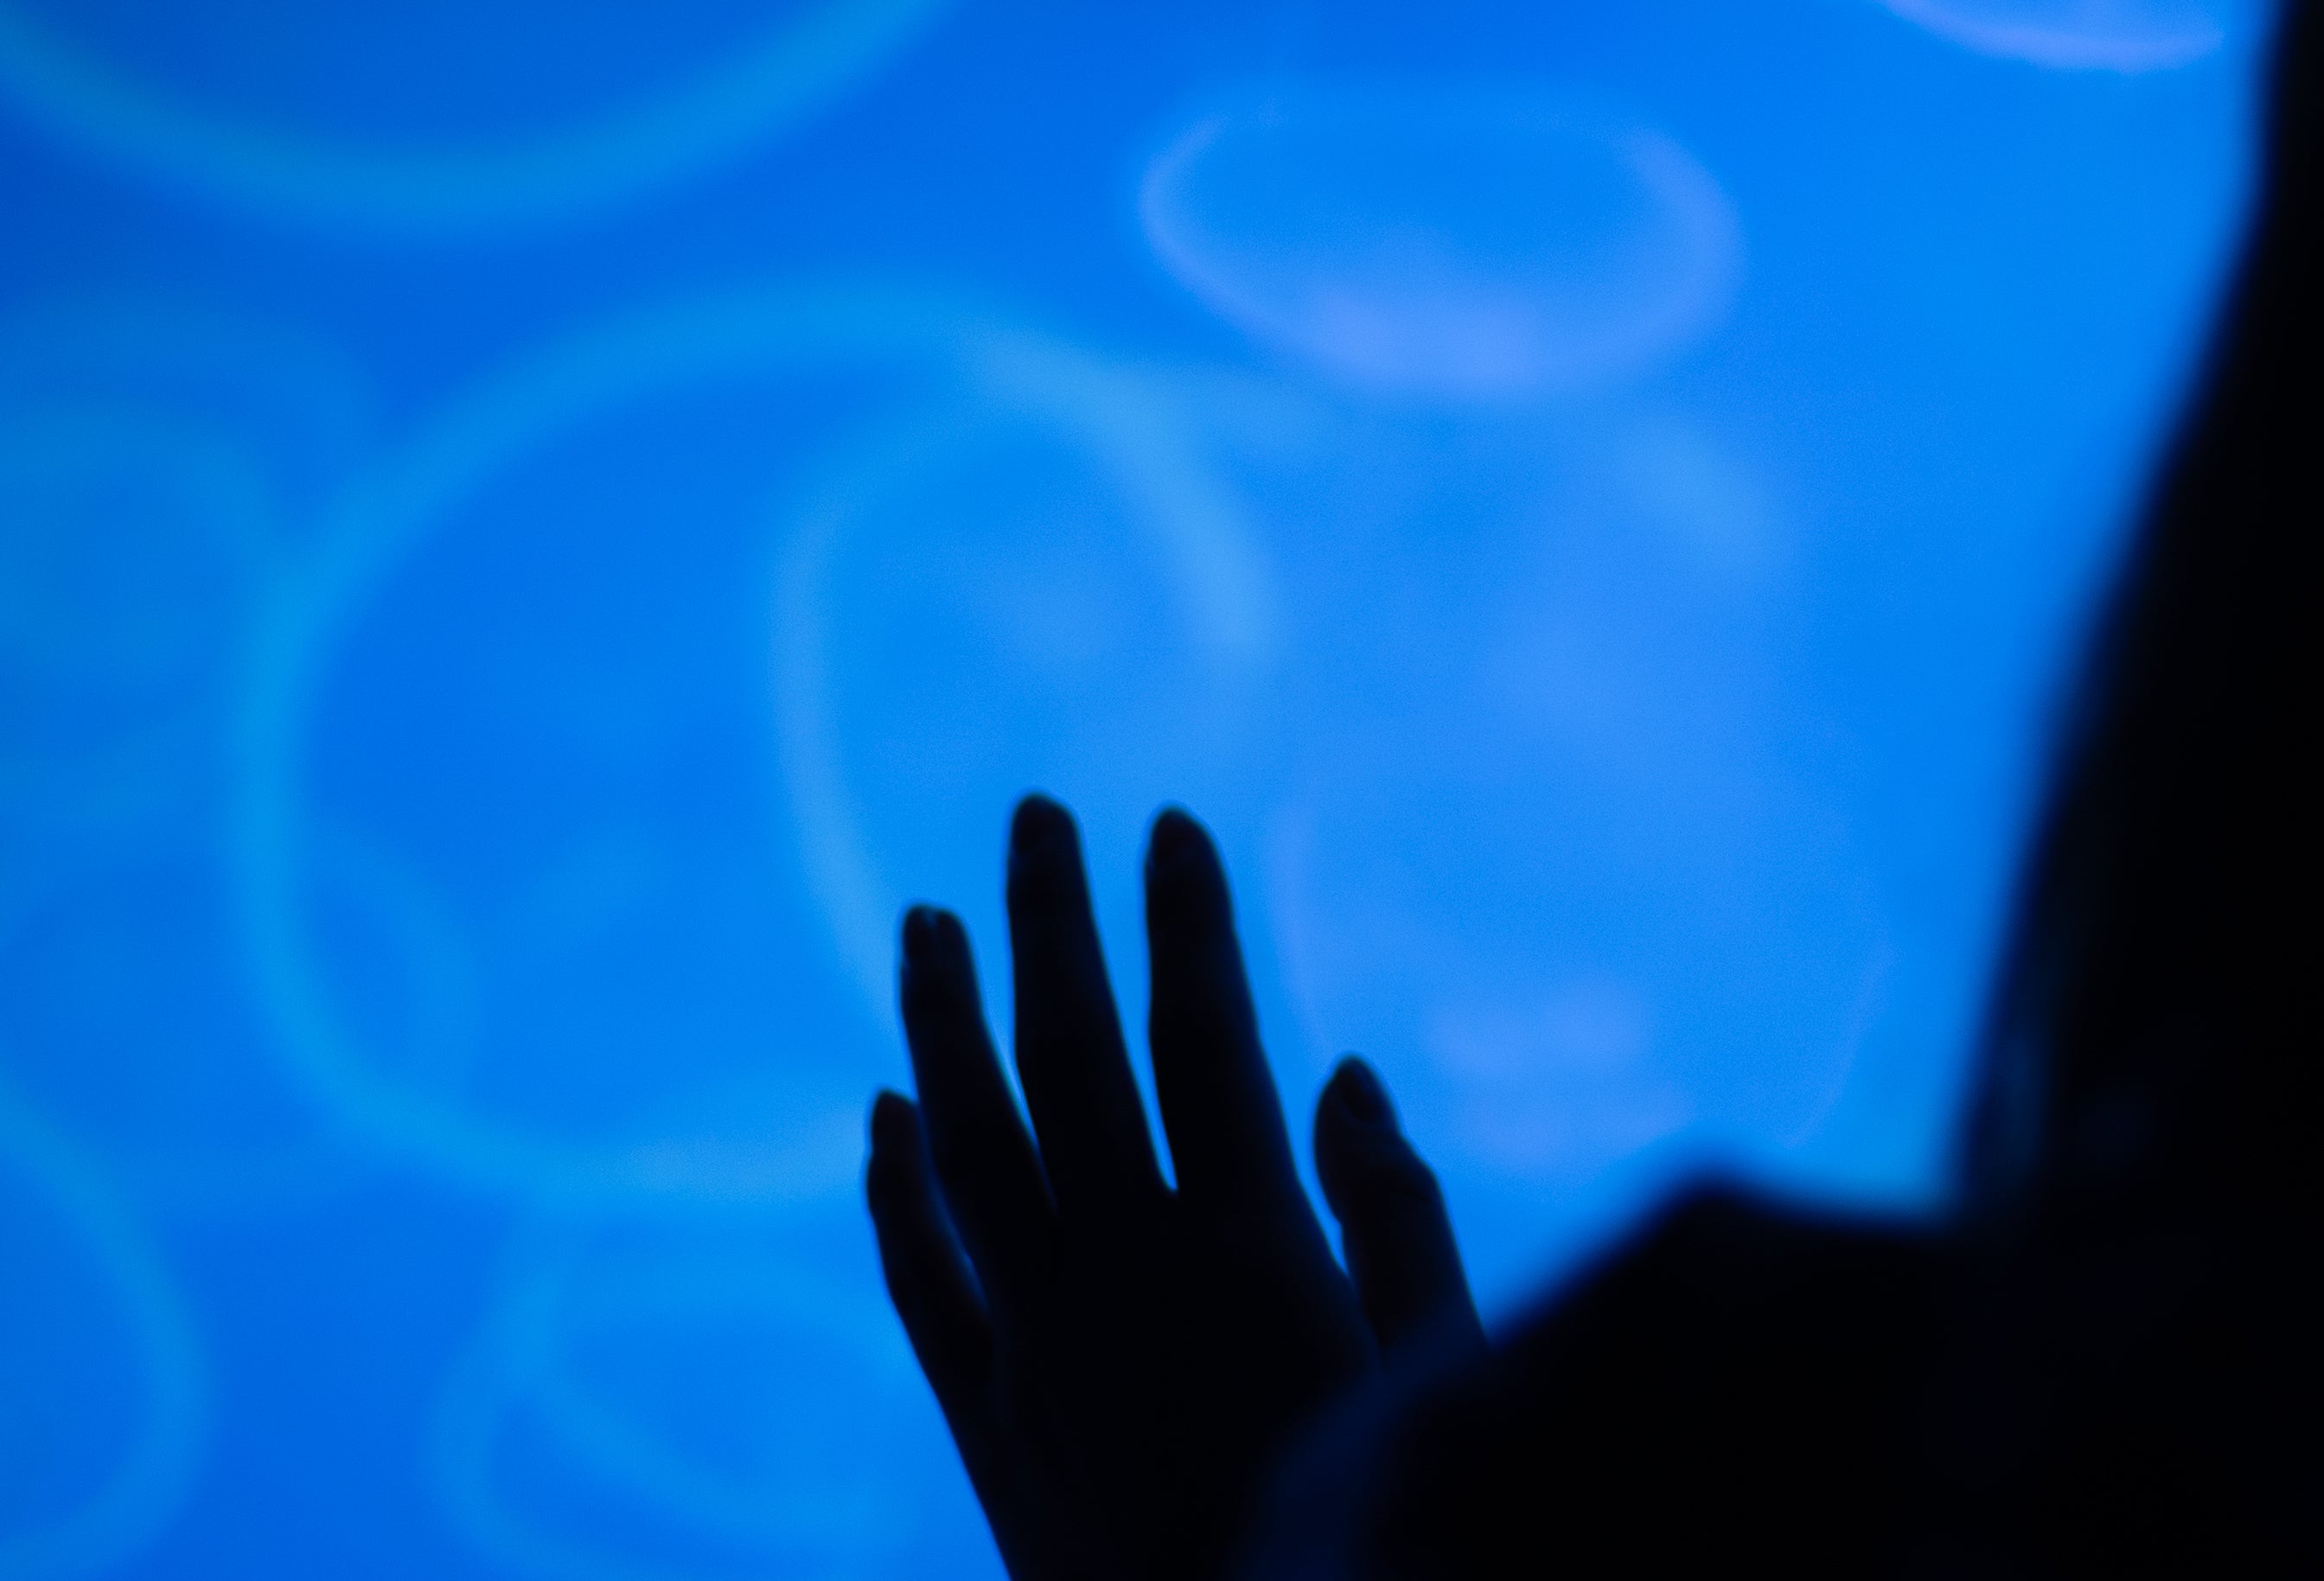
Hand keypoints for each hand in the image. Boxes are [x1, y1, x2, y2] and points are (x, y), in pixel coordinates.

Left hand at [868, 795, 1480, 1580]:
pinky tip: (885, 1110)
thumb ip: (1397, 1220)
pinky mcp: (990, 1421)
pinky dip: (895, 1184)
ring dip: (943, 1020)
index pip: (1205, 1039)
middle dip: (1052, 926)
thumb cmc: (1380, 1535)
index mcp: (1250, 1251)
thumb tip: (1344, 1071)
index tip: (1169, 826)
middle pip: (1068, 1060)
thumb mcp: (1439, 1378)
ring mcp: (1039, 1346)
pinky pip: (922, 1276)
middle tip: (1035, 814)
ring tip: (926, 918)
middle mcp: (1123, 1276)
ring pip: (969, 1146)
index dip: (1185, 925)